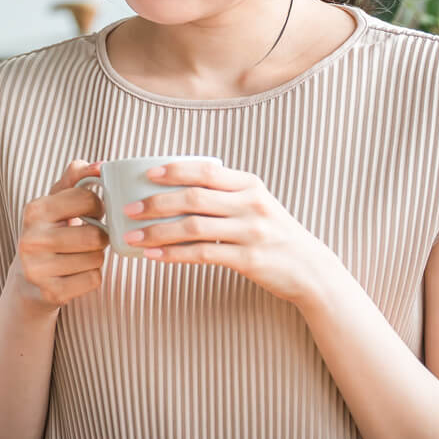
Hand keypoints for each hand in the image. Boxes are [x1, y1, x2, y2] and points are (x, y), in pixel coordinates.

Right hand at [10, 159, 109, 310]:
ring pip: (97, 258)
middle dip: (100, 237)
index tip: (92, 212)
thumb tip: (97, 165)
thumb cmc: (49, 234)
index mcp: (34, 210)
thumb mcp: (54, 204)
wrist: (28, 282)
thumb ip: (74, 180)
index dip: (98, 206)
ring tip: (80, 256)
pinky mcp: (50, 292)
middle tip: (89, 238)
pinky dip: (92, 276)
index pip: (88, 199)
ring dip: (96, 257)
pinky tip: (76, 274)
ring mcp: (38, 268)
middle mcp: (31, 239)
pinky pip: (93, 280)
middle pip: (96, 234)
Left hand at [119, 158, 339, 303]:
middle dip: (156, 201)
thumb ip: (224, 192)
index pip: (206, 170)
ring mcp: (251, 231)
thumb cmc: (273, 234)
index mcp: (249, 184)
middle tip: (128, 208)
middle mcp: (251, 204)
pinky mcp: (248, 260)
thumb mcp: (255, 203)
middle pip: (194, 197)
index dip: (173, 170)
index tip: (146, 174)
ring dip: (157, 231)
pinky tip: (153, 256)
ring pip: (193, 226)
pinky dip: (173, 254)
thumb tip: (175, 186)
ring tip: (132, 236)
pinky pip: (202, 253)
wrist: (310, 269)